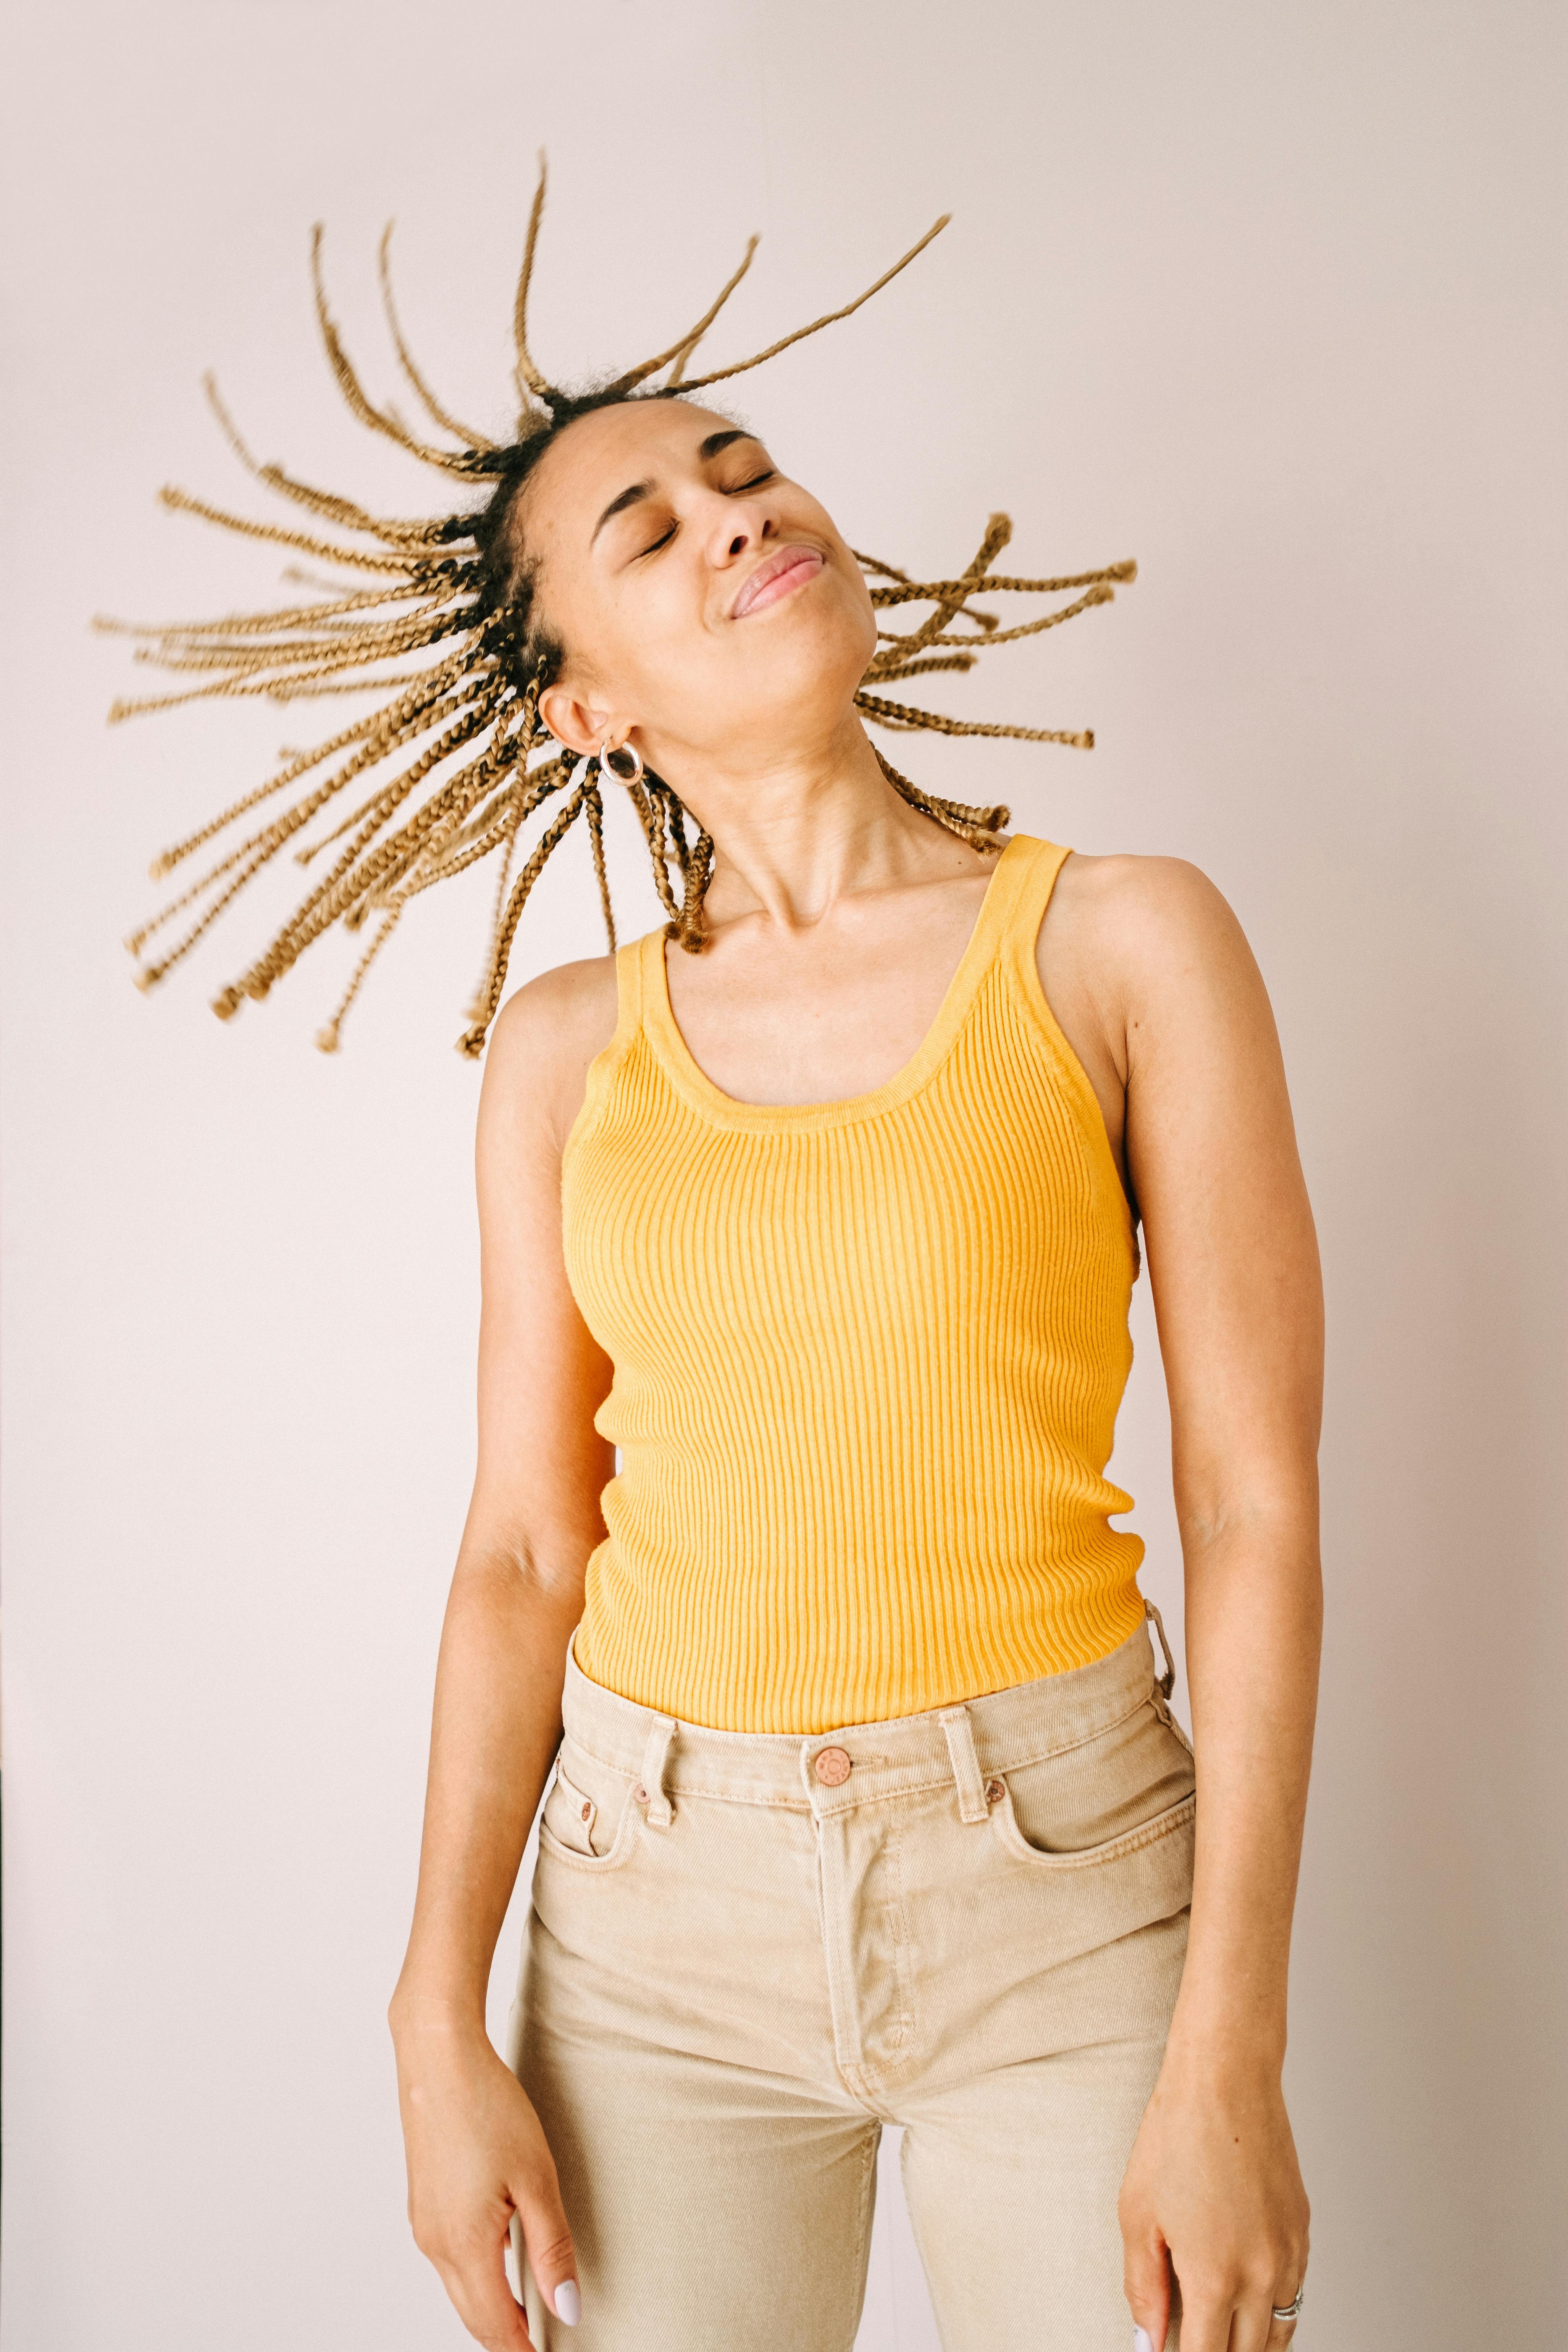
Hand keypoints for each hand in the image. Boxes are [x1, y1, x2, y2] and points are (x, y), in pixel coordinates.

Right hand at [393, 2006, 579, 2348]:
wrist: (438, 2058)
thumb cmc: (487, 2107)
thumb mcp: (535, 2178)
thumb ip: (551, 2248)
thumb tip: (567, 2307)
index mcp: (464, 2244)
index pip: (496, 2325)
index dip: (522, 2350)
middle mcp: (435, 2244)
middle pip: (473, 2316)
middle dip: (505, 2338)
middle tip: (539, 2344)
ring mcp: (424, 2224)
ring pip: (459, 2289)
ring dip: (490, 2307)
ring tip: (528, 2312)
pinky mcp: (423, 2203)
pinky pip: (450, 2259)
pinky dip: (476, 2275)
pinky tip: (502, 2261)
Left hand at [1119, 2042, 1308, 2351]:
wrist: (1226, 2080)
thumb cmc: (1177, 2136)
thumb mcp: (1137, 2215)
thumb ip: (1143, 2287)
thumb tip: (1149, 2337)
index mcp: (1215, 2276)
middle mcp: (1261, 2274)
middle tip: (1188, 2336)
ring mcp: (1289, 2255)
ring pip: (1278, 2334)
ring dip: (1249, 2342)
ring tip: (1216, 2326)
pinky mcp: (1303, 2232)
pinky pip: (1294, 2295)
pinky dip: (1271, 2309)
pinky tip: (1243, 2293)